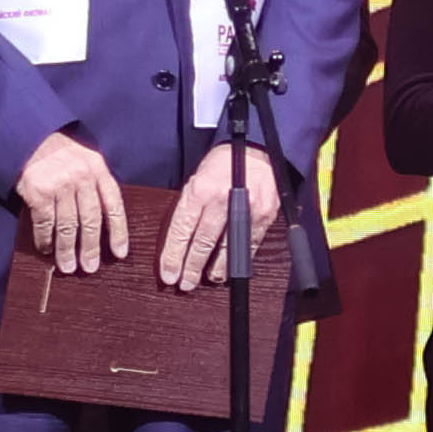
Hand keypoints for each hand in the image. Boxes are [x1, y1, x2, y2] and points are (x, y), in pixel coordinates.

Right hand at [15, 133, 129, 276]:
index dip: (118, 232)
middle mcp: (81, 177)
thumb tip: (104, 224)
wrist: (29, 137)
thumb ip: (95, 184)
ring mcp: (59, 184)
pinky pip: (44, 223)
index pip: (113, 205)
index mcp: (98, 169)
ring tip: (67, 267)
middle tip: (89, 268)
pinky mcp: (38, 192)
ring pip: (67, 226)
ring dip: (67, 250)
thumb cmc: (59, 153)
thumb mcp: (85, 159)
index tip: (120, 254)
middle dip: (90, 248)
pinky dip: (45, 240)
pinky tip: (46, 250)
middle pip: (90, 220)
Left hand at [157, 144, 283, 291]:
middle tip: (184, 284)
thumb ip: (190, 205)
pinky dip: (240, 259)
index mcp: (200, 189)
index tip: (168, 274)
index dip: (173, 256)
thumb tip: (180, 239)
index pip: (181, 230)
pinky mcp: (264, 214)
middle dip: (191, 267)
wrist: (258, 147)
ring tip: (208, 279)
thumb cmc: (224, 161)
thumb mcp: (198, 176)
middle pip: (202, 243)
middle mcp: (221, 200)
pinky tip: (232, 267)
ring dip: (216, 269)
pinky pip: (250, 244)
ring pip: (227, 248)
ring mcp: (245, 208)